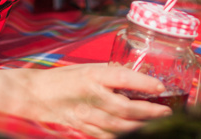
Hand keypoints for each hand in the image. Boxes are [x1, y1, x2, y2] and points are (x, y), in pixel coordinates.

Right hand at [0, 64, 170, 137]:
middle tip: (167, 111)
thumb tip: (138, 79)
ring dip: (141, 127)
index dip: (144, 84)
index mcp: (92, 75)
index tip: (161, 87)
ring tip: (157, 123)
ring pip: (119, 127)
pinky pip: (106, 137)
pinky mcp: (82, 130)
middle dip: (150, 112)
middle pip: (125, 108)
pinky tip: (135, 134)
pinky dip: (122, 137)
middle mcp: (90, 96)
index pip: (122, 78)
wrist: (34, 95)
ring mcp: (86, 116)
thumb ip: (110, 75)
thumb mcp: (87, 68)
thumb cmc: (63, 79)